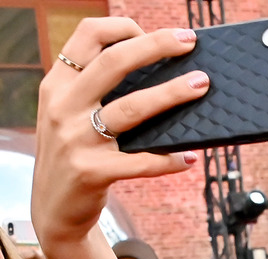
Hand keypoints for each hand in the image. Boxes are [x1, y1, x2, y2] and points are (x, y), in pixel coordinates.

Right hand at [31, 17, 208, 244]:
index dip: (124, 27)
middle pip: (114, 62)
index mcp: (58, 85)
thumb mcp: (70, 114)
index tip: (157, 34)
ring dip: (171, 94)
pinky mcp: (91, 172)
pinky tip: (188, 158)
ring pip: (132, 108)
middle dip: (156, 46)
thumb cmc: (75, 153)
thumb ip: (96, 89)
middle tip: (189, 42)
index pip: (87, 36)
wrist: (53, 209)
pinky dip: (168, 160)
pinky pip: (140, 162)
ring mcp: (76, 139)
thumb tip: (156, 67)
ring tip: (201, 85)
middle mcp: (63, 106)